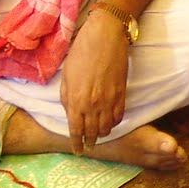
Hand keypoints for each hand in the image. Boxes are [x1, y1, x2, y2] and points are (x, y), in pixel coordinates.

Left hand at [59, 8, 130, 151]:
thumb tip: (71, 113)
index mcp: (76, 100)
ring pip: (107, 128)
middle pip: (92, 132)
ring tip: (98, 135)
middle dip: (89, 142)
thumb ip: (67, 97)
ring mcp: (109, 101)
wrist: (105, 37)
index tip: (77, 150)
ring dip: (102, 134)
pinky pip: (119, 117)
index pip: (76, 130)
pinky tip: (110, 123)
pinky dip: (114, 123)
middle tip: (88, 146)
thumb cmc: (81, 52)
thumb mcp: (66, 76)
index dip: (77, 143)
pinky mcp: (122, 94)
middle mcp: (93, 105)